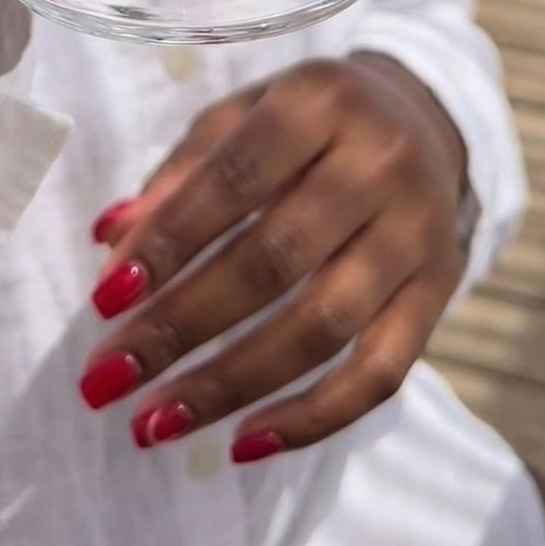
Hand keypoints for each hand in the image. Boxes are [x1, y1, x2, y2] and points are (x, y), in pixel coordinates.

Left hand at [80, 55, 466, 459]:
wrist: (427, 121)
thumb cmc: (309, 122)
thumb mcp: (245, 114)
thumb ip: (183, 172)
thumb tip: (113, 240)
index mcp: (318, 101)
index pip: (235, 178)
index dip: (168, 241)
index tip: (105, 300)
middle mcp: (377, 163)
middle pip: (273, 260)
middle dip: (181, 325)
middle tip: (109, 377)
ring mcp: (416, 232)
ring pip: (323, 327)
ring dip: (231, 384)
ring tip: (157, 421)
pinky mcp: (440, 293)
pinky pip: (381, 373)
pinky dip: (312, 419)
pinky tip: (243, 444)